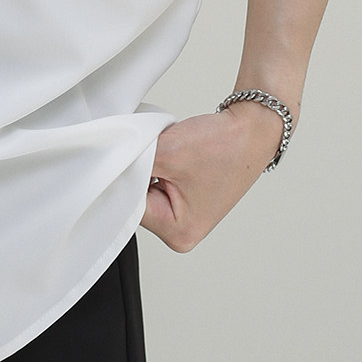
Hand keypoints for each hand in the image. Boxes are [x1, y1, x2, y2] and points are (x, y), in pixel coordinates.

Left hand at [140, 101, 287, 252]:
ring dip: (147, 167)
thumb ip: (132, 163)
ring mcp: (183, 217)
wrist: (253, 128)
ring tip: (169, 152)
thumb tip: (108, 166)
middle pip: (136, 201)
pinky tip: (171, 154)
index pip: (130, 206)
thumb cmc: (224, 145)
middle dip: (138, 172)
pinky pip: (155, 184)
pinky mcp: (184, 200)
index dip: (125, 176)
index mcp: (178, 232)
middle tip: (154, 151)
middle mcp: (181, 232)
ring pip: (144, 189)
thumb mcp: (167, 152)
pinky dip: (157, 166)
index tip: (127, 156)